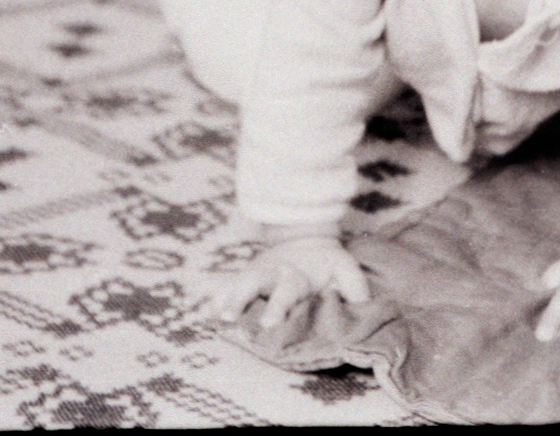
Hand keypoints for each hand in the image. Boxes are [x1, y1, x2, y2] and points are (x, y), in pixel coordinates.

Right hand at [219, 235, 369, 328]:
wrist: (305, 235)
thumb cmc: (327, 261)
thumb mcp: (345, 266)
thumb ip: (354, 285)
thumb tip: (361, 307)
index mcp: (294, 276)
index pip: (285, 292)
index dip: (277, 307)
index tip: (268, 324)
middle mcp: (269, 275)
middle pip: (250, 284)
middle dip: (238, 300)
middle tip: (227, 318)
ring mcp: (253, 275)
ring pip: (232, 284)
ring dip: (221, 300)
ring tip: (209, 319)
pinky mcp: (242, 279)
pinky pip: (222, 287)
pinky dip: (210, 298)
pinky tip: (198, 313)